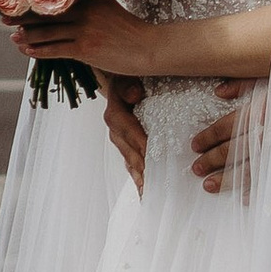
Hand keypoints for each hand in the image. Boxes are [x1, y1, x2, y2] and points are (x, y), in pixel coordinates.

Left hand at [9, 0, 154, 78]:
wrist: (148, 47)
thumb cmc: (128, 31)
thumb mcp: (109, 10)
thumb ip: (90, 6)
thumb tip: (67, 7)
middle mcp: (85, 11)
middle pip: (47, 13)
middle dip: (22, 16)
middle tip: (4, 17)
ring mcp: (84, 30)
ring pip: (47, 32)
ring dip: (27, 35)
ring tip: (13, 37)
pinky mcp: (86, 49)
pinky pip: (56, 50)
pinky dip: (38, 50)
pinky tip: (27, 50)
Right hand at [102, 74, 147, 191]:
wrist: (123, 82)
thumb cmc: (129, 79)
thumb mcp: (127, 76)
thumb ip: (128, 85)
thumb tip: (134, 94)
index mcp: (116, 115)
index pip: (129, 131)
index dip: (140, 143)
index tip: (151, 156)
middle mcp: (116, 131)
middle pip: (130, 153)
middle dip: (142, 168)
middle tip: (154, 184)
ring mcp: (121, 142)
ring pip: (131, 163)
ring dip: (140, 178)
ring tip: (149, 195)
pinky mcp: (127, 149)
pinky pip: (133, 165)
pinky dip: (139, 179)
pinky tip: (145, 193)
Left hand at [190, 79, 257, 197]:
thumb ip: (244, 84)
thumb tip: (219, 91)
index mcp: (259, 111)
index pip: (226, 127)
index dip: (208, 137)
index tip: (194, 146)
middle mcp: (266, 133)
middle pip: (231, 149)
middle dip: (211, 161)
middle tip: (195, 169)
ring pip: (246, 170)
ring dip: (225, 180)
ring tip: (208, 186)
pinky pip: (268, 182)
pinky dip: (255, 190)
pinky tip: (242, 197)